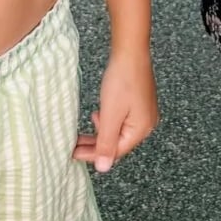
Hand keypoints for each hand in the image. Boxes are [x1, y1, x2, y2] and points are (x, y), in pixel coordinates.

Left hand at [75, 49, 157, 172]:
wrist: (131, 52)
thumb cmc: (122, 80)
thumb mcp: (110, 114)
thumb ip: (105, 142)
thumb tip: (103, 168)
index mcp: (141, 130)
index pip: (115, 151)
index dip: (93, 155)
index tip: (74, 154)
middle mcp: (146, 124)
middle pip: (117, 143)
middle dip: (95, 145)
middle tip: (74, 147)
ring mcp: (143, 113)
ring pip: (118, 131)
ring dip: (99, 133)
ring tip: (81, 133)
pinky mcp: (138, 103)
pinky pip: (121, 120)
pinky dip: (106, 122)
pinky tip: (97, 116)